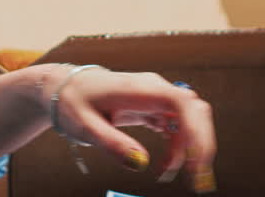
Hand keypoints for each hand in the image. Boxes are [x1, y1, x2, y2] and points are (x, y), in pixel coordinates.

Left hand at [45, 66, 216, 192]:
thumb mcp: (86, 126)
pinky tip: (166, 164)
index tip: (194, 158)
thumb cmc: (73, 102)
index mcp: (140, 88)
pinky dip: (178, 146)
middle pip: (194, 110)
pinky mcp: (153, 107)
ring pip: (189, 119)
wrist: (63, 88)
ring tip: (169, 173)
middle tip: (196, 175)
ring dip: (189, 148)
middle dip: (200, 143)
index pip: (182, 102)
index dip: (195, 129)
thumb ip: (112, 144)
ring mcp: (156, 97)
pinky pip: (177, 125)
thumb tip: (140, 162)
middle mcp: (154, 89)